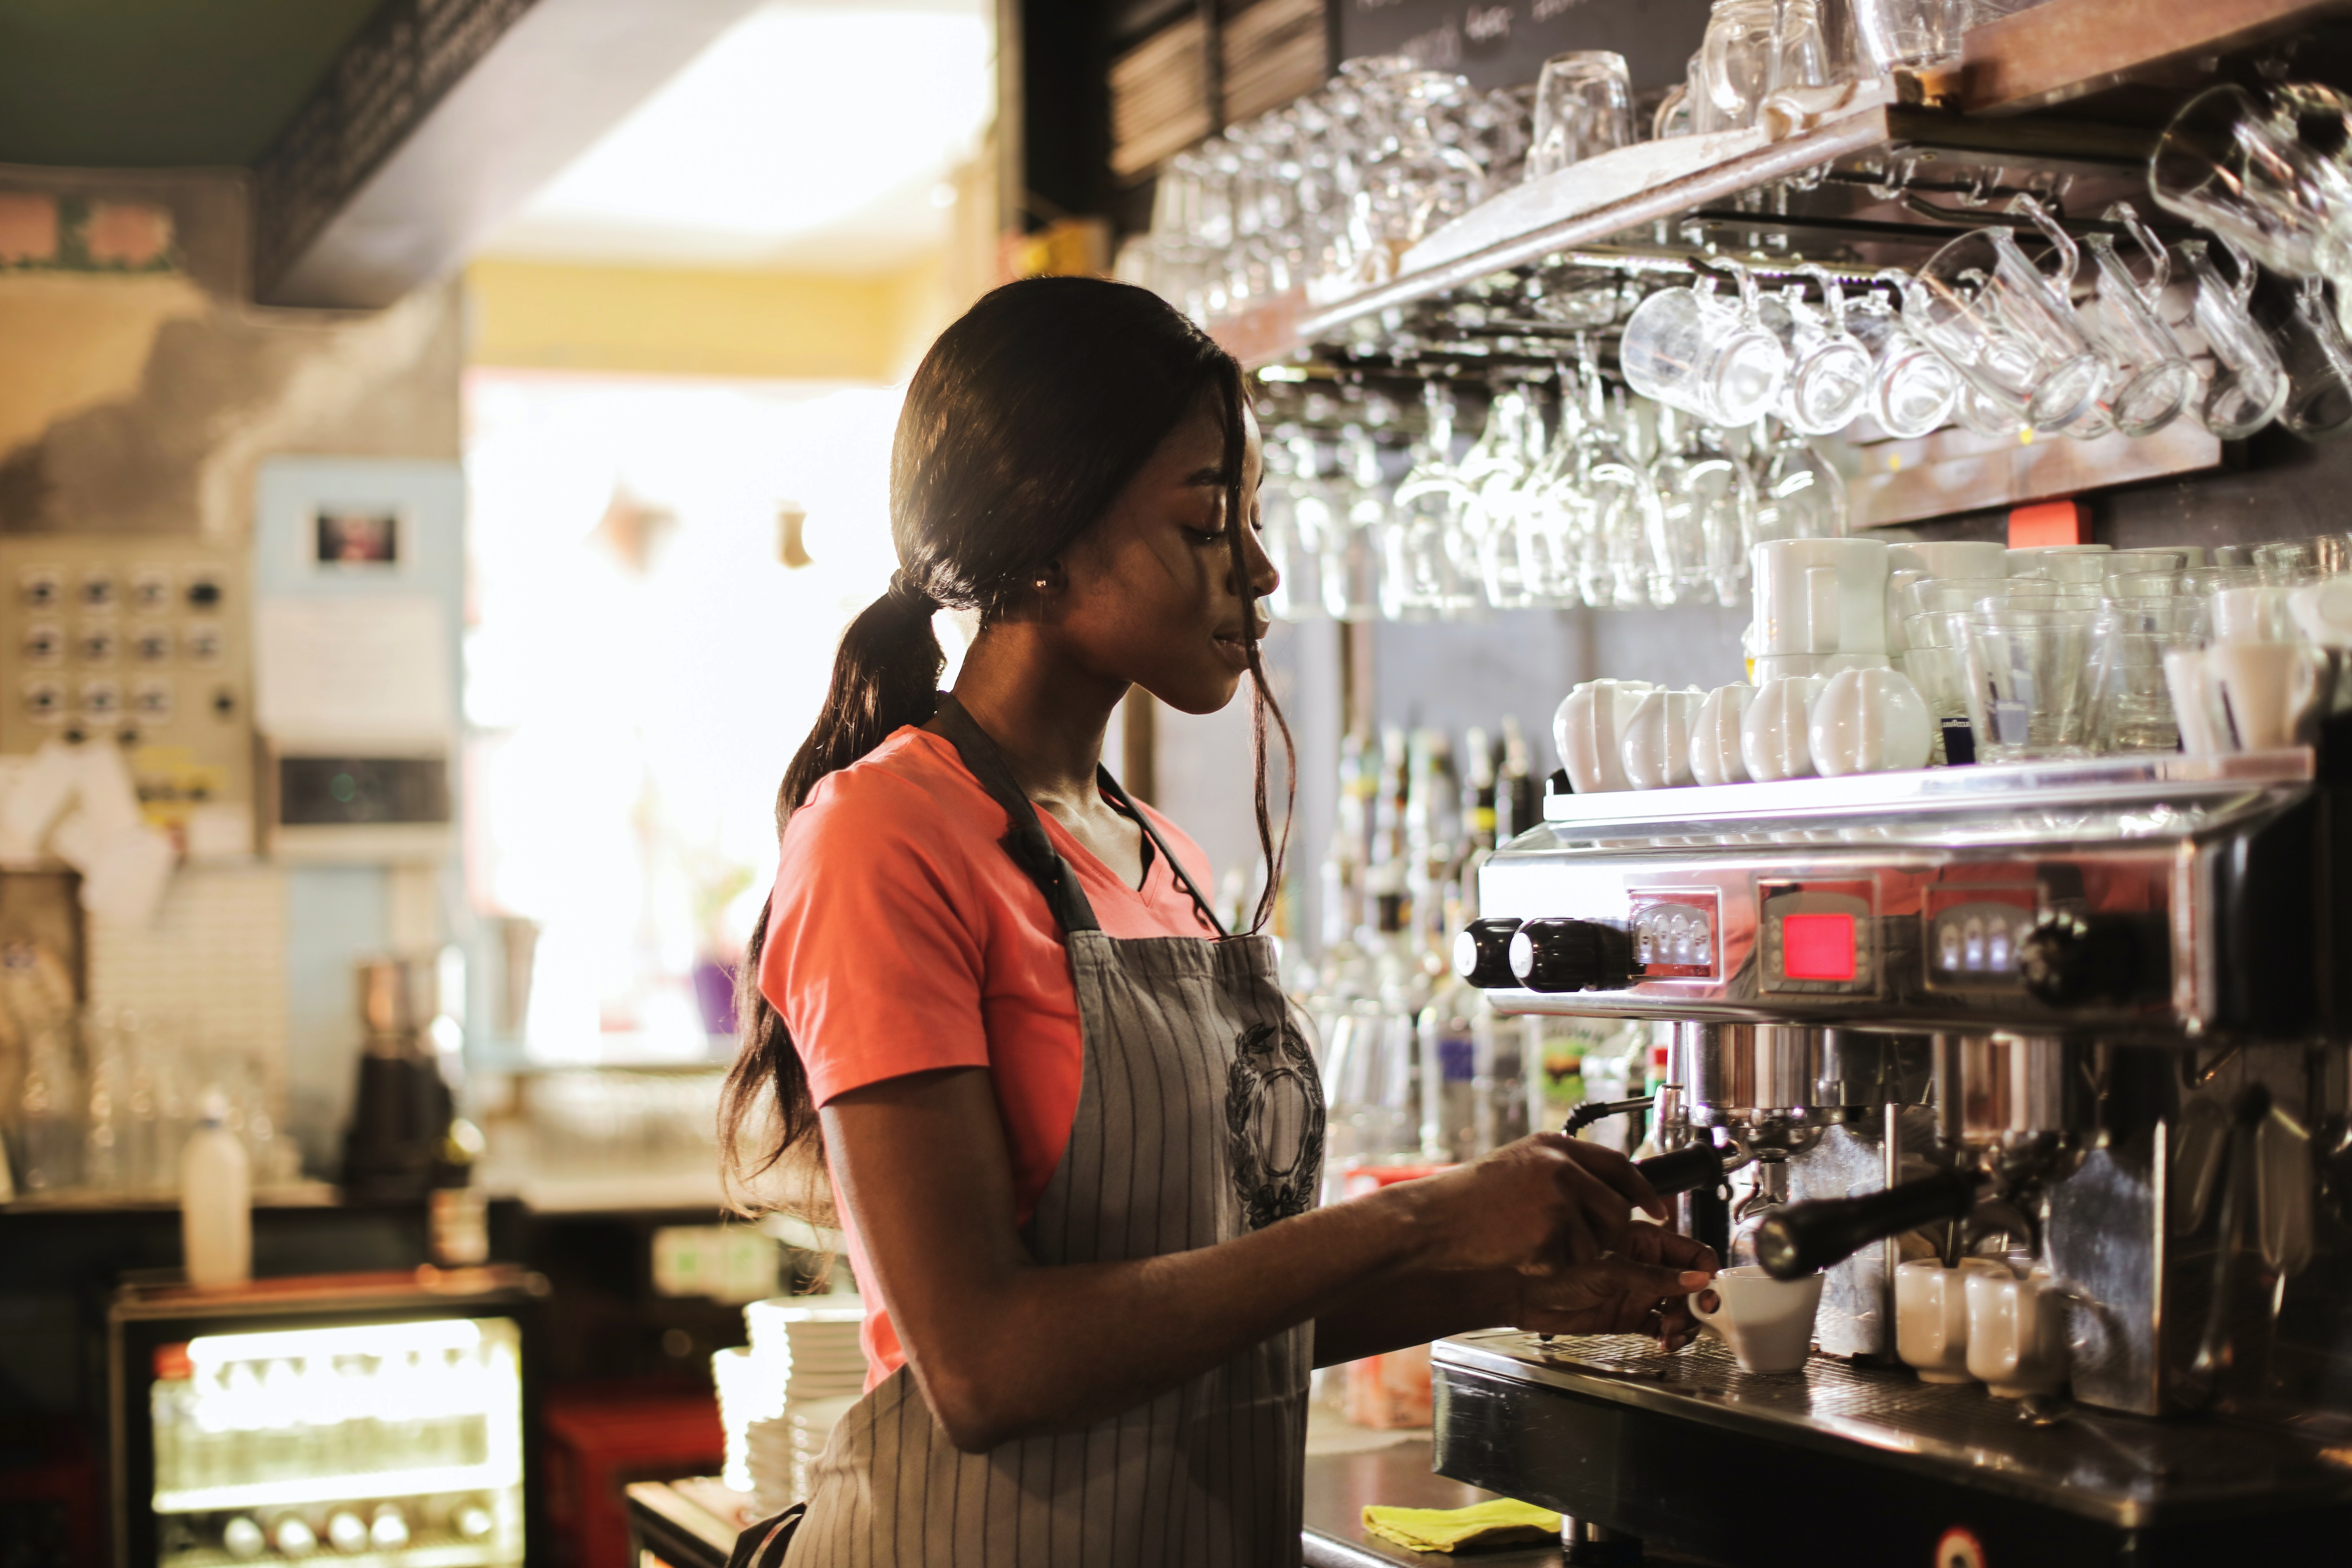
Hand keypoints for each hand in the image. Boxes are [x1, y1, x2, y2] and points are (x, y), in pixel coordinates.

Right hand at [1399, 1134, 1667, 1276]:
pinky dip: (1548, 1268)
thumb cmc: (1470, 1200)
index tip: (1659, 1211)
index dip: (1644, 1192)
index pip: (1619, 1166)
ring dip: (1571, 1254)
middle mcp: (1561, 1168)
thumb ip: (1562, 1171)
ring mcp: (1557, 1201)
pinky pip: (1569, 1265)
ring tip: (1527, 1241)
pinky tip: (1519, 1254)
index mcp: (1555, 1146)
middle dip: (1606, 1235)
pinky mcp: (1549, 1235)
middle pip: (1617, 1211)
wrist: (1433, 1222)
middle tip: (1572, 1241)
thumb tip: (1605, 1191)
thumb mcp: (1520, 1167)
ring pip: (1596, 1245)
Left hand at [1506, 1223, 1718, 1349]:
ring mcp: (1639, 1292)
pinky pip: (1664, 1327)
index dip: (1707, 1274)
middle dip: (1697, 1305)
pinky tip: (1665, 1342)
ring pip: (1681, 1308)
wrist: (1523, 1294)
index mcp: (1645, 1241)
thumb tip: (1695, 1280)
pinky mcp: (1630, 1316)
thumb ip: (1652, 1277)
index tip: (1709, 1295)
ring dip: (1685, 1324)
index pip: (1693, 1254)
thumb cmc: (1553, 1269)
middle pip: (1692, 1285)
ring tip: (1671, 1335)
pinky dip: (1671, 1336)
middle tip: (1687, 1320)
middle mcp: (1646, 1266)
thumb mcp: (1608, 1270)